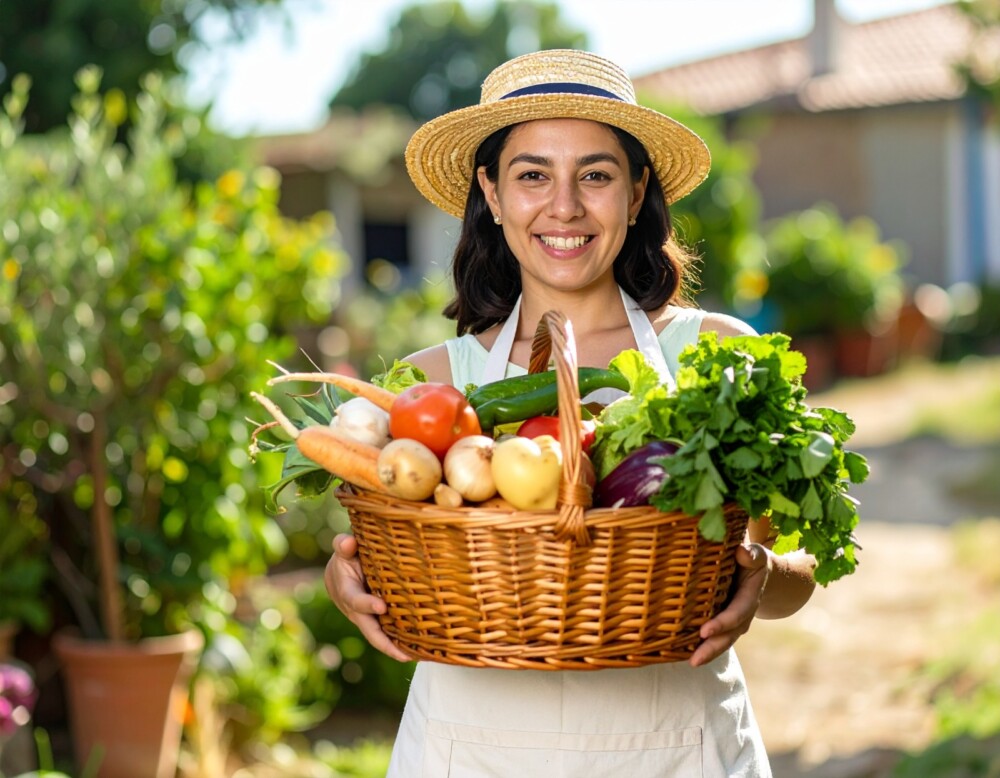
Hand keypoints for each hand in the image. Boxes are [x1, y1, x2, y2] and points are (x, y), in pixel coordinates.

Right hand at [324, 533, 411, 661]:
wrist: (340, 570)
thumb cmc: (347, 555)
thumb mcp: (343, 549)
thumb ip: (343, 546)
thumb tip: (348, 542)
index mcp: (344, 590)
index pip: (354, 600)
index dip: (366, 604)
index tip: (382, 607)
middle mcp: (353, 609)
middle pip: (368, 629)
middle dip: (384, 642)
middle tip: (403, 653)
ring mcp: (364, 617)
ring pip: (378, 634)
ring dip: (394, 647)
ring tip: (415, 656)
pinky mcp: (374, 618)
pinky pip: (386, 631)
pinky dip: (397, 641)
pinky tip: (416, 649)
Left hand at [688, 543, 769, 667]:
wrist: (758, 572)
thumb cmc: (751, 559)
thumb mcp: (755, 555)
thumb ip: (751, 555)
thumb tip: (742, 552)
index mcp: (750, 596)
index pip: (737, 613)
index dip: (723, 623)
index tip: (705, 631)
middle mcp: (743, 613)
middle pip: (730, 635)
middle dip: (713, 648)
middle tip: (695, 660)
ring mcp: (733, 620)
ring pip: (722, 640)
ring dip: (707, 652)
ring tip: (691, 662)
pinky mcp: (722, 621)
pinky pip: (714, 636)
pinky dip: (702, 646)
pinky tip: (684, 654)